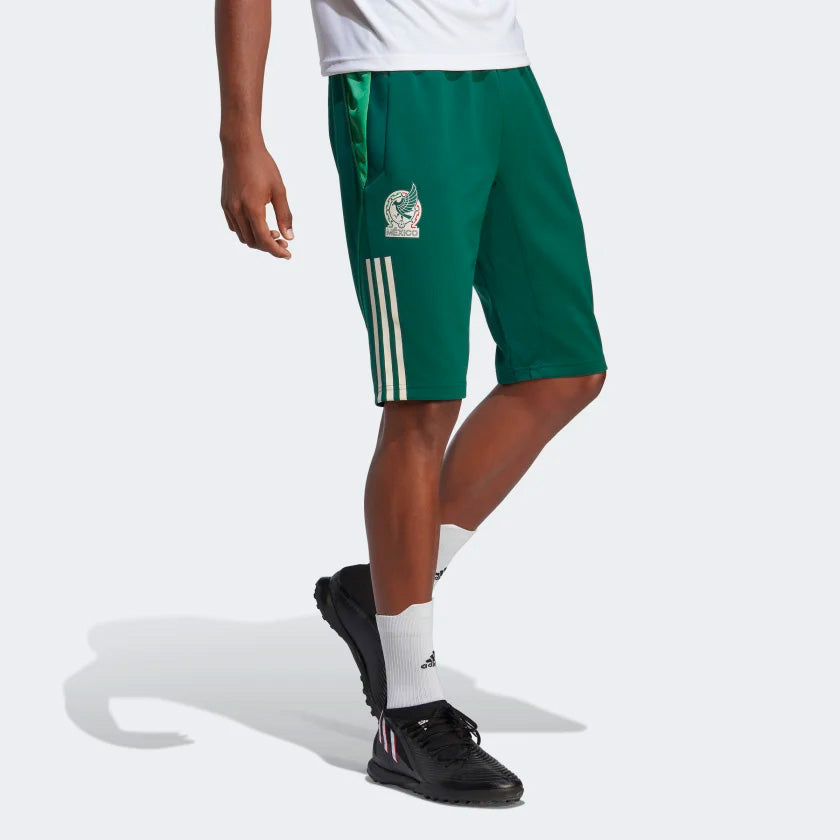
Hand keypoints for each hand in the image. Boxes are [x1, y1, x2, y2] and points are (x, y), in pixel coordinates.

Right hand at [221, 141, 293, 258]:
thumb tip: (290, 237)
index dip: (276, 251)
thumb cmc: (262, 165)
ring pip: (243, 237)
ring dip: (258, 240)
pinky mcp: (224, 204)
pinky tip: (258, 225)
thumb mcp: (279, 190)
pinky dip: (247, 232)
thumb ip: (285, 215)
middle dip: (269, 246)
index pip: (264, 240)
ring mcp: (228, 208)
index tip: (288, 254)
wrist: (240, 147)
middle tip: (284, 242)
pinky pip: (235, 227)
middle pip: (253, 242)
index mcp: (252, 208)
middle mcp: (237, 210)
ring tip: (273, 233)